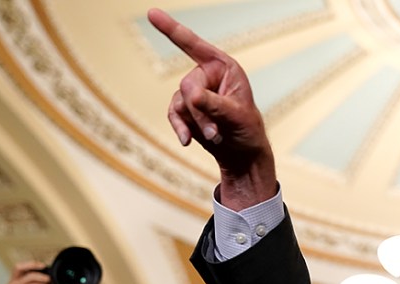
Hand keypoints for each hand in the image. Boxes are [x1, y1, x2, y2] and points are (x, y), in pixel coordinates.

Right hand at [148, 8, 276, 210]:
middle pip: (187, 85)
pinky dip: (180, 127)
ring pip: (180, 102)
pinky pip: (173, 114)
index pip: (195, 45)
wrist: (242, 154)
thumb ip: (214, 105)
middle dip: (200, 111)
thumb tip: (191, 96)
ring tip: (215, 137)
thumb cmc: (247, 130)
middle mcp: (207, 75)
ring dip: (194, 123)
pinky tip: (187, 141)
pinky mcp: (185, 109)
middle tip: (216, 131)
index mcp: (224, 67)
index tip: (151, 12)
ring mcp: (194, 92)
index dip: (172, 30)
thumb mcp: (237, 117)